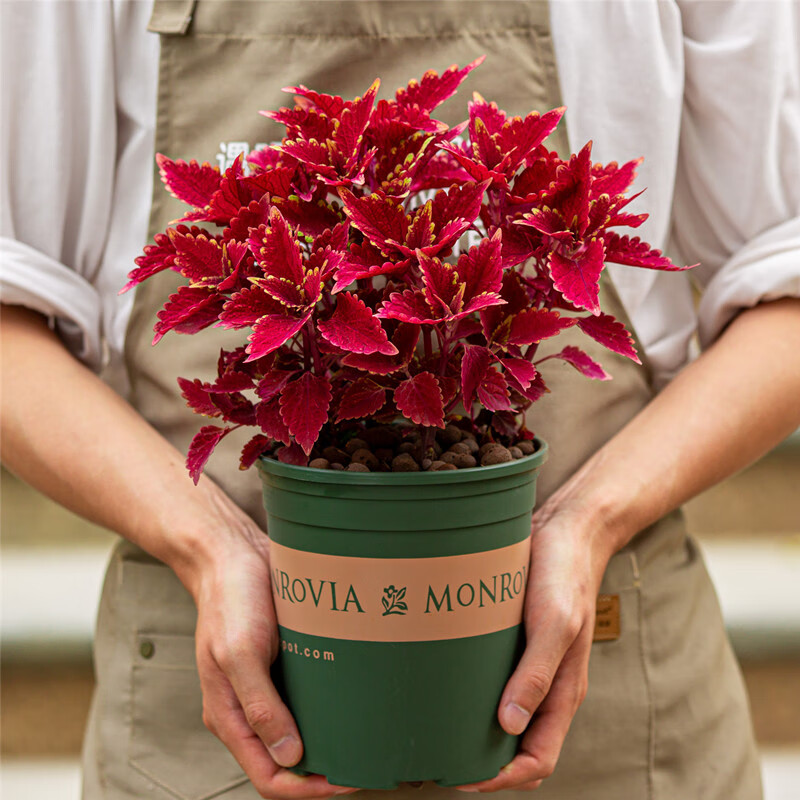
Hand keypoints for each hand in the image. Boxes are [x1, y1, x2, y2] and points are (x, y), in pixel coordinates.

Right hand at [190, 514, 358, 798]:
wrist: (233, 555)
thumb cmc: (230, 598)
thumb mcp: (240, 652)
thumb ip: (259, 706)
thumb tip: (289, 757)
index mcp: (229, 715)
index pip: (267, 776)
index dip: (306, 789)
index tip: (345, 781)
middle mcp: (248, 708)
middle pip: (285, 763)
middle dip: (322, 774)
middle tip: (364, 766)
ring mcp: (265, 689)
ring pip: (298, 735)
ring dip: (328, 744)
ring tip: (364, 743)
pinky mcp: (282, 667)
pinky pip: (305, 702)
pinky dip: (328, 712)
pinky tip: (353, 706)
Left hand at [457, 497, 614, 791]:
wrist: (565, 532)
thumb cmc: (565, 575)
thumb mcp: (555, 623)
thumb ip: (537, 674)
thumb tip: (510, 725)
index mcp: (562, 692)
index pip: (537, 760)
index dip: (501, 779)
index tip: (461, 777)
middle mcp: (544, 688)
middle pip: (515, 748)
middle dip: (481, 765)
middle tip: (434, 759)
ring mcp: (526, 667)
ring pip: (501, 721)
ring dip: (472, 734)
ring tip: (431, 731)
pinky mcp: (510, 646)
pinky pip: (490, 685)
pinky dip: (468, 699)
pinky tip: (439, 689)